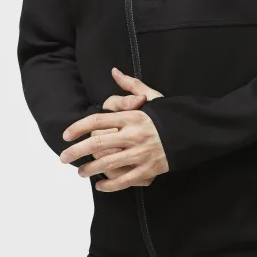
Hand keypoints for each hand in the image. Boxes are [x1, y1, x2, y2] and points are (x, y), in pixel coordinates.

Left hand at [60, 68, 167, 189]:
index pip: (98, 121)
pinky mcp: (149, 169)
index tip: (66, 134)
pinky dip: (110, 185)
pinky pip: (125, 179)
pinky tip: (100, 185)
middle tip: (64, 157)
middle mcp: (134, 134)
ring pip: (108, 163)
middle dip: (77, 151)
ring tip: (80, 172)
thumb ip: (131, 86)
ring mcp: (141, 153)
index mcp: (132, 117)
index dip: (78, 127)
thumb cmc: (169, 116)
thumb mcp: (152, 97)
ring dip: (90, 170)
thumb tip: (114, 71)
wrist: (193, 133)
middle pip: (98, 143)